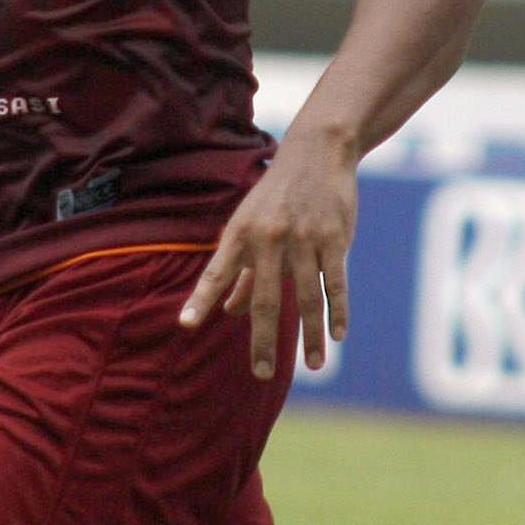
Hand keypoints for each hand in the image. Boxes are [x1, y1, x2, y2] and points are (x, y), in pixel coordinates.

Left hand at [181, 130, 356, 380]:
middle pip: (264, 300)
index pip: (215, 273)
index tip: (186, 325)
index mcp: (240, 236)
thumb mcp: (250, 224)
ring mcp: (303, 239)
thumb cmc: (277, 195)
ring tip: (315, 365)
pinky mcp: (334, 238)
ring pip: (307, 298)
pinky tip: (338, 335)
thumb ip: (240, 270)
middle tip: (262, 373)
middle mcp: (268, 239)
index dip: (200, 299)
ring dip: (310, 336)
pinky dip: (338, 311)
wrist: (316, 152)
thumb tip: (226, 312)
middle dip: (263, 341)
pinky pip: (336, 283)